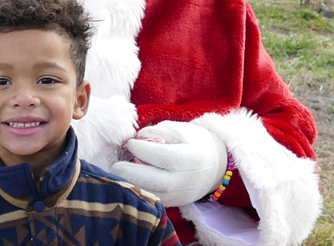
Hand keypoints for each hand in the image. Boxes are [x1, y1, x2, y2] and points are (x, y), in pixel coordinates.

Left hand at [110, 121, 226, 206]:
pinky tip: (131, 182)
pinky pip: (151, 200)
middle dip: (127, 172)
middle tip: (117, 164)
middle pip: (149, 180)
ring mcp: (178, 196)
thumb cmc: (197, 143)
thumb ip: (159, 131)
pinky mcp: (173, 204)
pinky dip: (138, 192)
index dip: (140, 149)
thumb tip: (139, 137)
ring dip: (129, 184)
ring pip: (147, 193)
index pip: (158, 156)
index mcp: (188, 159)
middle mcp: (182, 180)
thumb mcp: (182, 129)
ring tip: (121, 174)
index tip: (130, 143)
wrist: (216, 167)